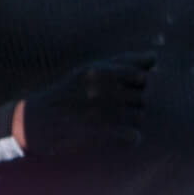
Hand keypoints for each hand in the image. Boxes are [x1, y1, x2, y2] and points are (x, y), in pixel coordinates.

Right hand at [19, 52, 152, 157]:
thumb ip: (125, 61)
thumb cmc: (70, 91)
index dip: (142, 85)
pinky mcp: (99, 135)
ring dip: (136, 120)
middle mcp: (102, 90)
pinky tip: (126, 136)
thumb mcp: (92, 69)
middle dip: (138, 103)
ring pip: (140, 117)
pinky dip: (133, 137)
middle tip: (124, 107)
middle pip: (142, 98)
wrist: (38, 121)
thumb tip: (155, 57)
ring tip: (122, 121)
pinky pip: (133, 136)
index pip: (142, 77)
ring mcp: (101, 113)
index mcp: (101, 72)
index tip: (133, 89)